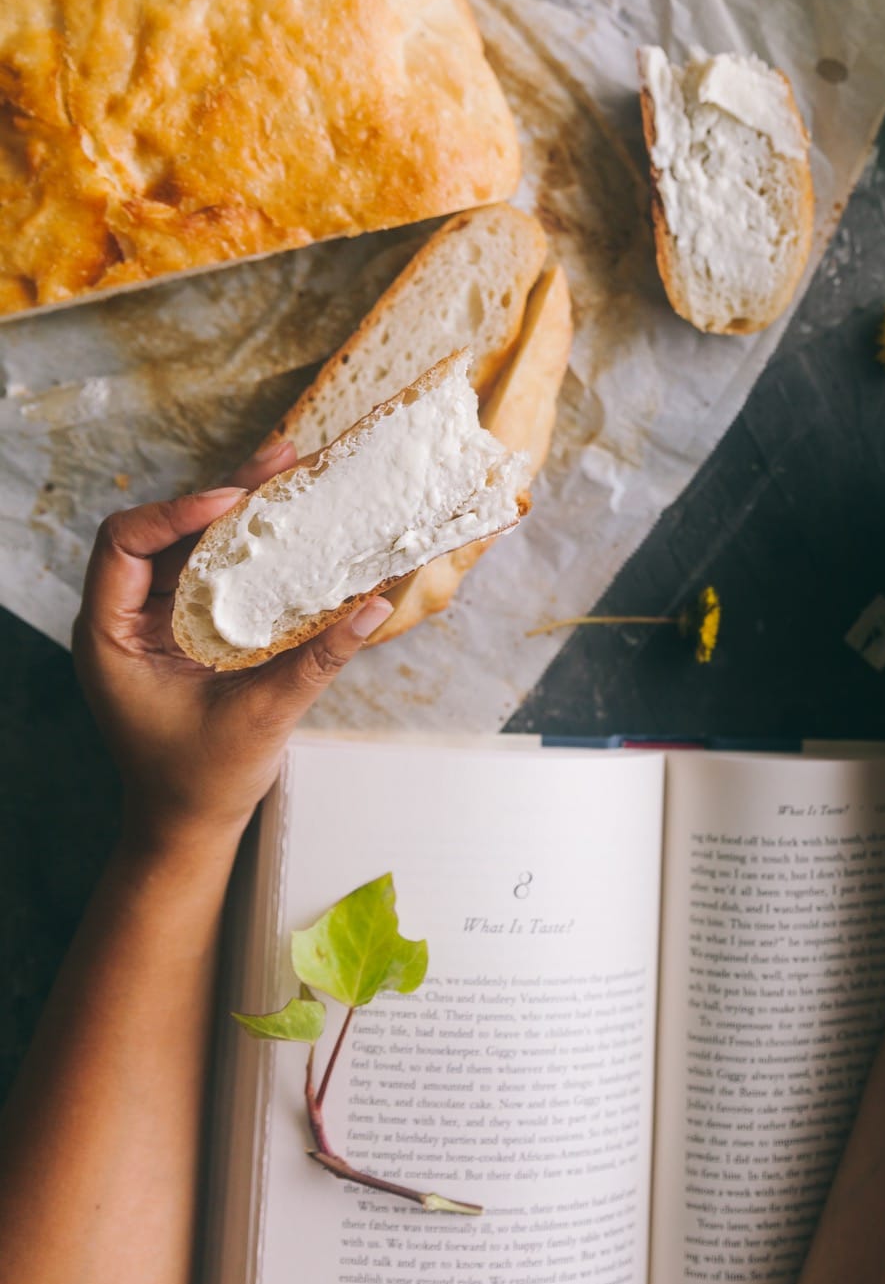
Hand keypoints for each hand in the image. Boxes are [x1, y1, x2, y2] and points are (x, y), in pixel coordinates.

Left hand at [72, 440, 392, 855]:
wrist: (187, 824)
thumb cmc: (204, 781)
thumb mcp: (264, 717)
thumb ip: (319, 658)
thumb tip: (375, 605)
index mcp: (111, 637)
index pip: (123, 544)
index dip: (174, 513)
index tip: (232, 501)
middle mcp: (125, 617)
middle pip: (164, 532)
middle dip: (221, 494)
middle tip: (278, 459)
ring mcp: (154, 619)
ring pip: (190, 544)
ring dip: (237, 511)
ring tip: (289, 467)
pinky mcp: (184, 626)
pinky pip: (210, 571)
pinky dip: (245, 546)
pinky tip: (285, 518)